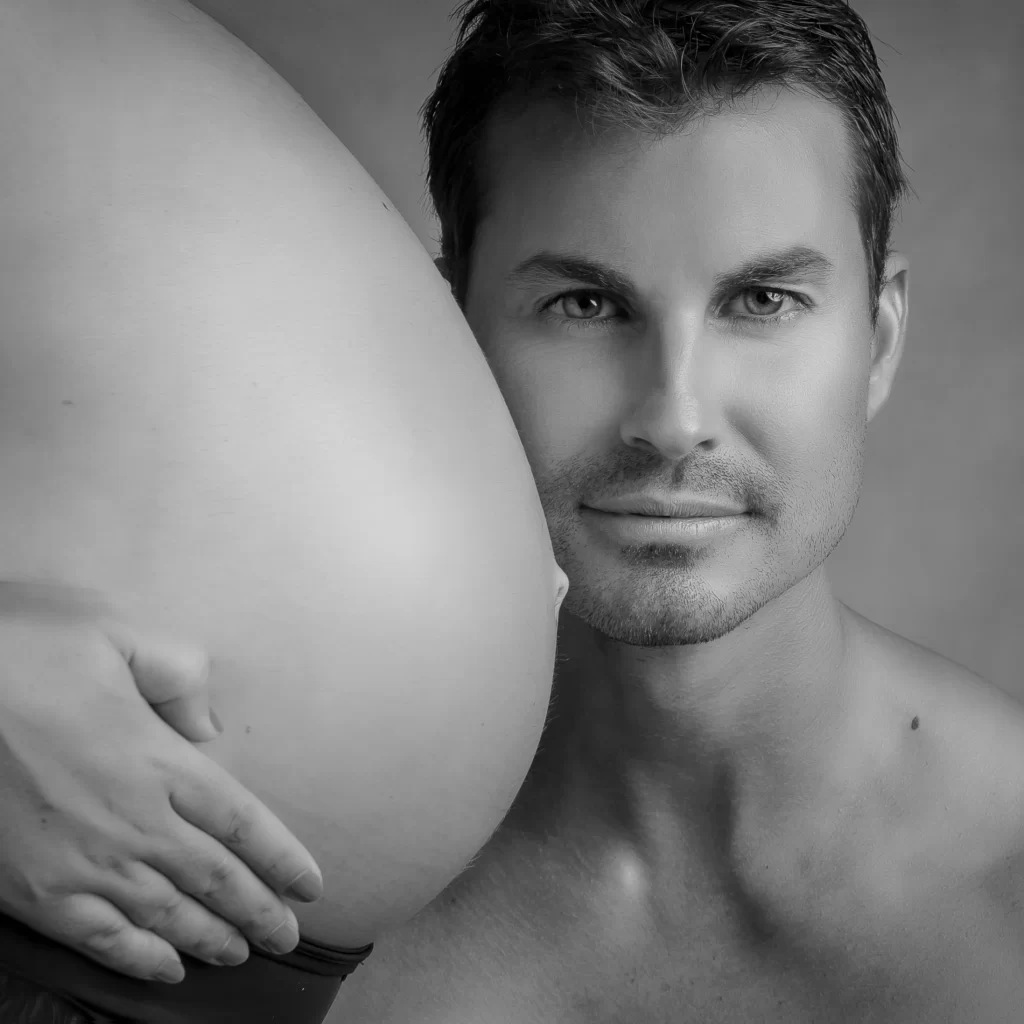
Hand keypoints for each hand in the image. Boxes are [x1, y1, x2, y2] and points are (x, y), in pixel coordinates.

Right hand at [0, 582, 322, 982]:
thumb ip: (177, 673)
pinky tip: (168, 971)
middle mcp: (133, 822)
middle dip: (258, 911)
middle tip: (287, 936)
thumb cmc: (23, 654)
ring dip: (212, 938)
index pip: (243, 822)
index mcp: (159, 761)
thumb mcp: (114, 636)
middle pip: (215, 879)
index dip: (281, 859)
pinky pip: (100, 939)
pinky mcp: (36, 893)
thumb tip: (210, 725)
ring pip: (167, 916)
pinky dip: (140, 959)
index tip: (310, 886)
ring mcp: (83, 863)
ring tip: (243, 953)